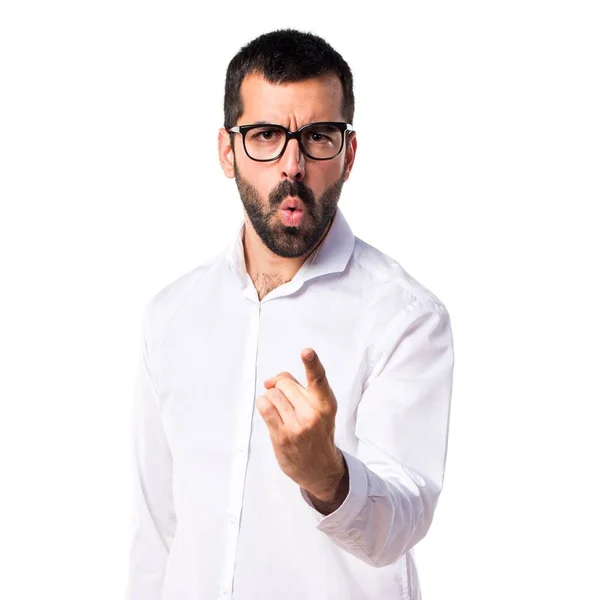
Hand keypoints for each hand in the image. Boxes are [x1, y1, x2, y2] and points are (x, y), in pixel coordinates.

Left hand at [256, 348, 345, 499]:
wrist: (320, 469)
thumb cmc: (317, 432)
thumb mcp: (318, 408)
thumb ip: (299, 387)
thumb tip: (272, 379)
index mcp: (326, 403)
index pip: (319, 379)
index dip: (312, 363)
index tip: (307, 352)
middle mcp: (313, 413)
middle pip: (285, 383)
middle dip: (281, 386)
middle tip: (286, 399)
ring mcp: (297, 426)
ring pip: (273, 394)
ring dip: (272, 398)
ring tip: (281, 411)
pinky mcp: (282, 436)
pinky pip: (264, 406)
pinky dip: (263, 404)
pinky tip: (270, 412)